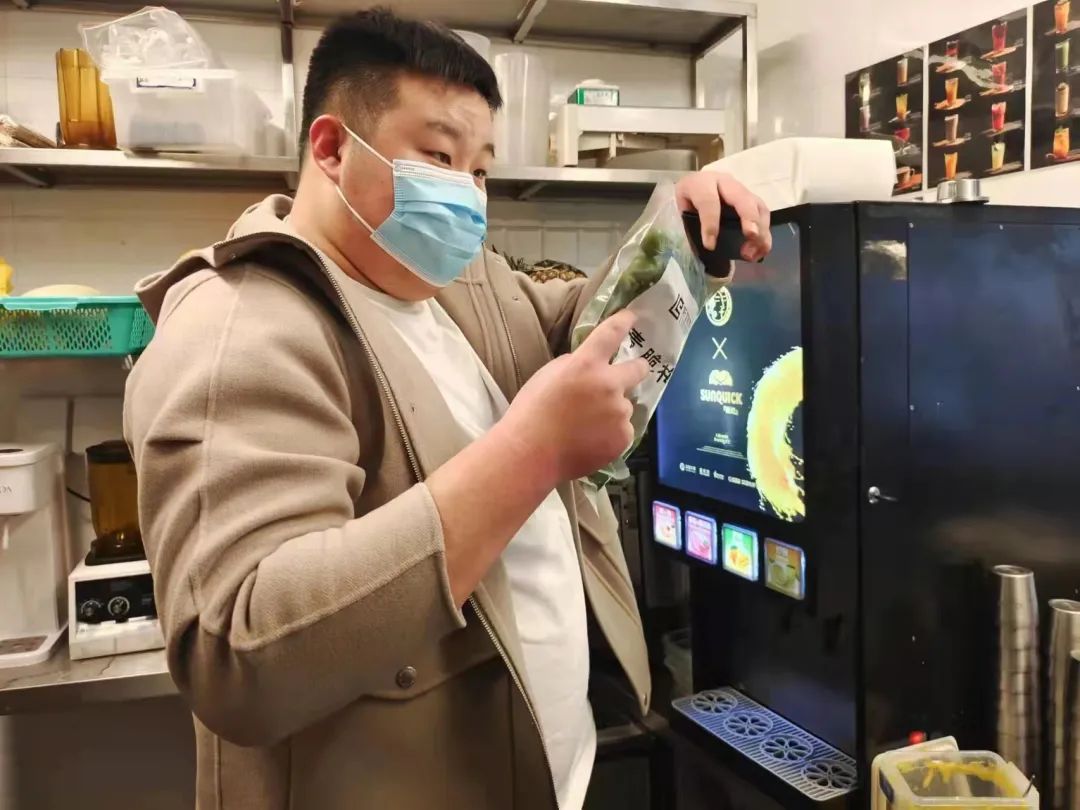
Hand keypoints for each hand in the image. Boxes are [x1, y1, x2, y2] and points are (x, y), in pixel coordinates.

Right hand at [498, 310, 647, 483]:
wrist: (531, 454)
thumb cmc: (531, 412)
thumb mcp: (547, 375)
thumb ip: (573, 364)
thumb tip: (591, 366)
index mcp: (586, 365)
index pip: (611, 334)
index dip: (624, 321)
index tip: (632, 317)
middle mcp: (609, 385)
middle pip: (638, 369)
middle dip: (637, 368)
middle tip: (633, 372)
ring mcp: (619, 413)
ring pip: (625, 406)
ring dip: (613, 410)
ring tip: (589, 426)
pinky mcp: (623, 438)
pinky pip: (623, 430)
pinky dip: (612, 433)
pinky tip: (592, 440)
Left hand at [675, 171, 771, 261]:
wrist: (692, 189)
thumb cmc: (685, 205)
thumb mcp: (679, 213)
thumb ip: (689, 228)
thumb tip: (704, 252)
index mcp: (700, 184)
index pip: (708, 200)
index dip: (711, 223)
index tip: (710, 246)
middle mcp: (723, 183)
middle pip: (741, 197)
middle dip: (748, 216)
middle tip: (752, 236)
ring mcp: (740, 190)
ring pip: (758, 206)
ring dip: (761, 230)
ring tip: (755, 252)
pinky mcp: (751, 201)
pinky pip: (763, 215)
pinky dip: (765, 234)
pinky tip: (760, 251)